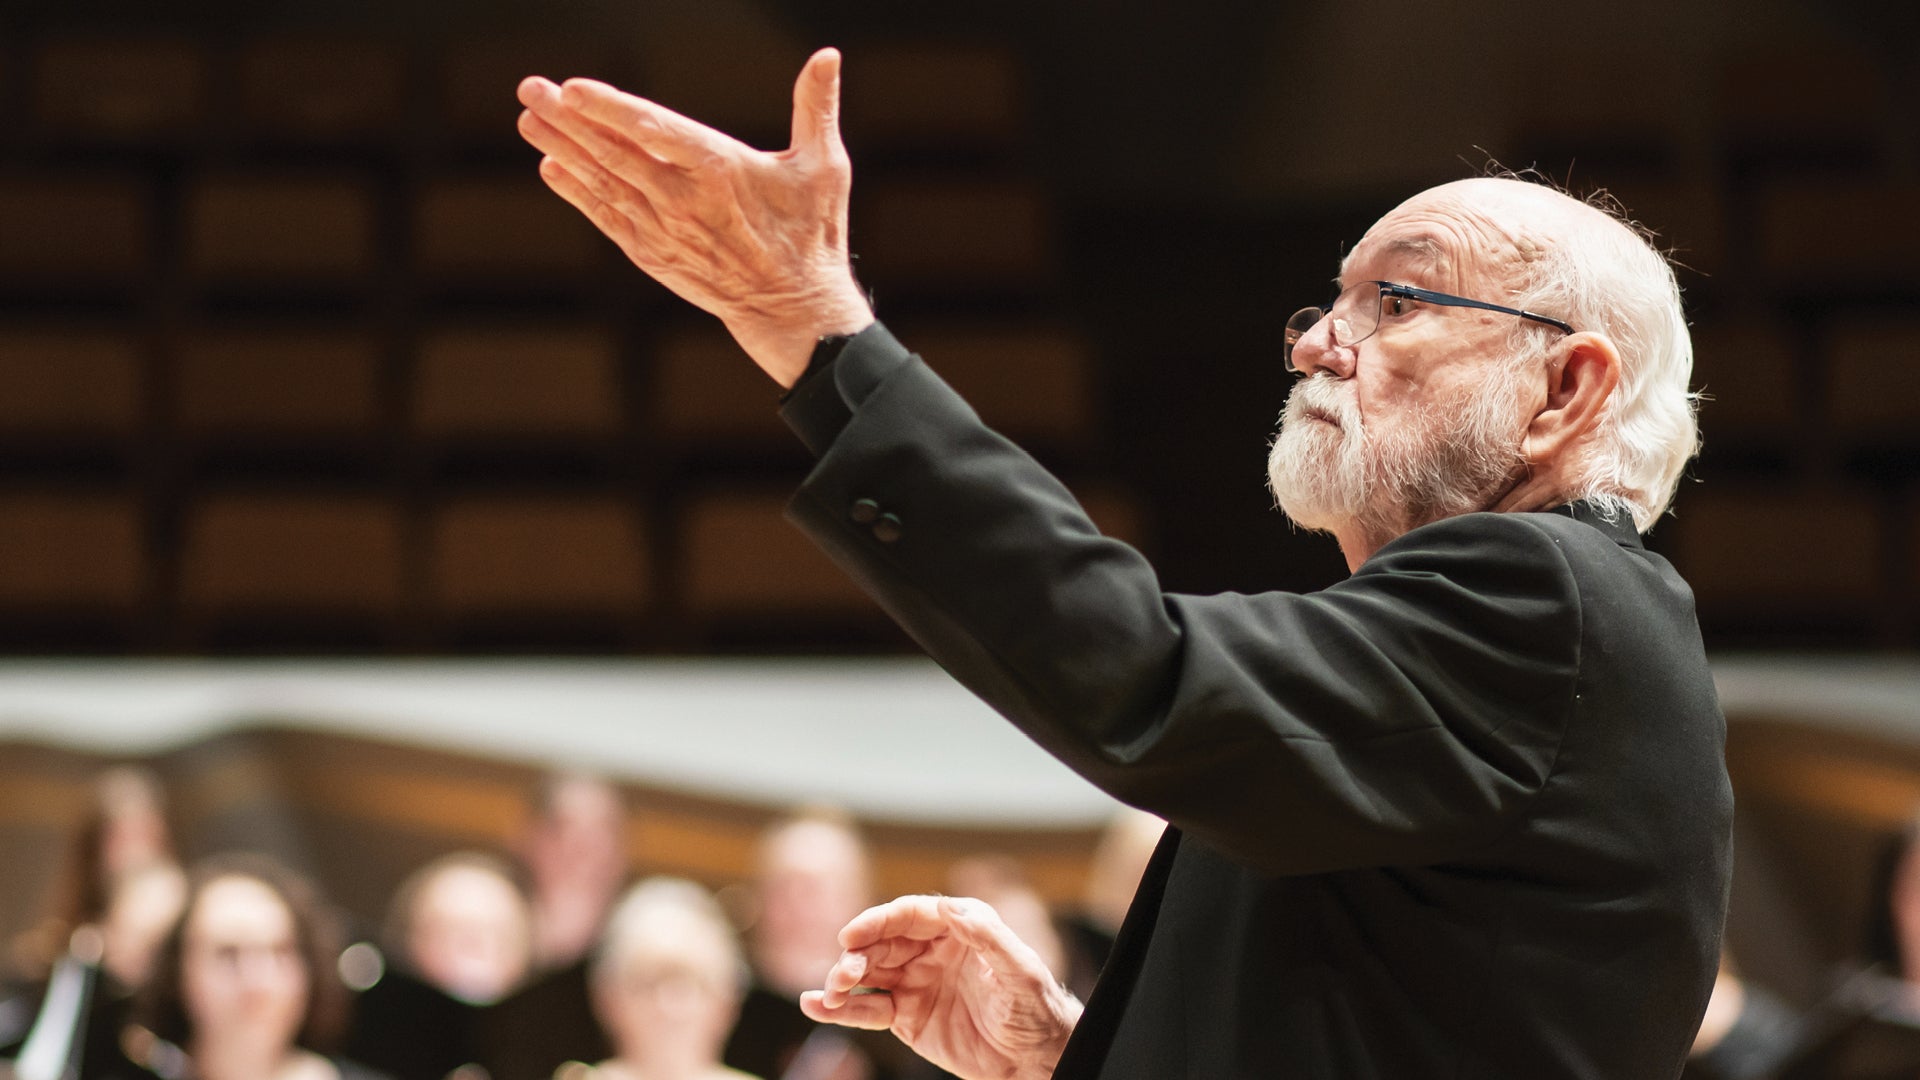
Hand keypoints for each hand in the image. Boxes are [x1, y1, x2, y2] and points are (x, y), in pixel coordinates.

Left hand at [515, 48, 873, 386]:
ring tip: (528, 120)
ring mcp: (664, 231)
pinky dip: (578, 193)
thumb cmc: (812, 233)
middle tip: (530, 89)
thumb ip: (817, 107)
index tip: (574, 88)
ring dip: (563, 149)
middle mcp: (685, 201)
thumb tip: (829, 55)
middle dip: (568, 120)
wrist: (794, 309)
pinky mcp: (654, 255)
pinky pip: (608, 218)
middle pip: (615, 153)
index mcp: (722, 171)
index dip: (611, 109)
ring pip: (605, 183)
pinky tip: (552, 167)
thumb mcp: (825, 167)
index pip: (655, 130)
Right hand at [799, 895, 1081, 1079]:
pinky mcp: (906, 1017)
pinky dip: (841, 1008)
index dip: (877, 921)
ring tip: (829, 994)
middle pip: (881, 942)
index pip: (909, 914)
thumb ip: (987, 935)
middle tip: (845, 974)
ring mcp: (915, 983)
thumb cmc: (1037, 1008)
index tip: (852, 935)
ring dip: (842, 980)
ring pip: (868, 974)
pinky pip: (868, 1008)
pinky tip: (815, 1007)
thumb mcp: (1019, 969)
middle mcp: (931, 949)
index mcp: (958, 926)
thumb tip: (950, 906)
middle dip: (856, 954)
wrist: (1035, 1059)